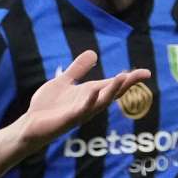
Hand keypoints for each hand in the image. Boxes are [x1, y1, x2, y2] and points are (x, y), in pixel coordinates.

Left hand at [19, 51, 149, 150]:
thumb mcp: (64, 82)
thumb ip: (78, 69)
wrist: (30, 125)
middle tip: (142, 74)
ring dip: (112, 91)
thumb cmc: (48, 106)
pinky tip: (94, 91)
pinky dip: (89, 101)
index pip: (112, 85)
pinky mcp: (68, 119)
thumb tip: (93, 53)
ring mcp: (80, 113)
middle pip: (112, 93)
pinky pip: (81, 110)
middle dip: (127, 84)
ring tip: (123, 77)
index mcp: (89, 94)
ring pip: (101, 102)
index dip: (129, 79)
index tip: (147, 72)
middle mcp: (89, 104)